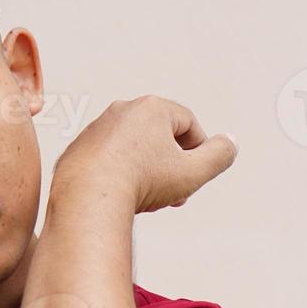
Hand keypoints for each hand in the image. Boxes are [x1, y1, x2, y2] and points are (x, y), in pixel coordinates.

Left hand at [51, 95, 237, 213]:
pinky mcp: (76, 150)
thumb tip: (230, 144)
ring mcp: (95, 130)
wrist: (86, 199)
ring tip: (148, 199)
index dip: (198, 152)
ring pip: (131, 150)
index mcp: (151, 108)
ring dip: (145, 172)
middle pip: (158, 138)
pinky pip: (105, 162)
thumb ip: (219, 157)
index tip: (195, 177)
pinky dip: (117, 176)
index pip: (188, 125)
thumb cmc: (140, 183)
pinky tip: (121, 198)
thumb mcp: (193, 173)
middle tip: (176, 195)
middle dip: (171, 167)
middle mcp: (120, 111)